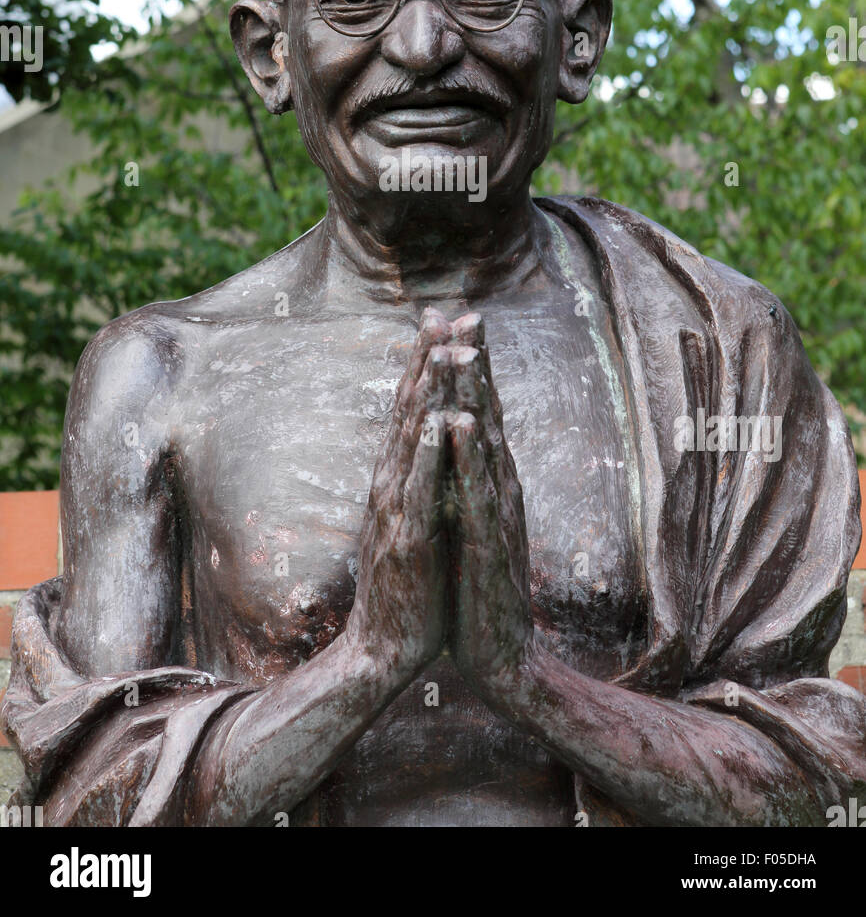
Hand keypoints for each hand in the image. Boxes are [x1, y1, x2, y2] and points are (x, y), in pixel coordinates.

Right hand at [343, 308, 451, 685]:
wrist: (384, 650)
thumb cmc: (406, 585)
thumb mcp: (411, 519)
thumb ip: (415, 478)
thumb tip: (426, 437)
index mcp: (397, 477)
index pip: (412, 407)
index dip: (427, 361)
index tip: (445, 317)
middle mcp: (391, 483)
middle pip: (409, 409)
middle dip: (428, 359)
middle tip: (443, 312)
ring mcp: (397, 509)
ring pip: (413, 439)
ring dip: (429, 391)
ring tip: (444, 348)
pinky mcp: (409, 539)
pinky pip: (422, 488)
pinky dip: (430, 451)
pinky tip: (441, 421)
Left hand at [446, 315, 536, 706]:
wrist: (499, 655)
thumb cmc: (478, 588)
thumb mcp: (469, 522)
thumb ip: (466, 481)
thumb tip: (453, 438)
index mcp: (489, 481)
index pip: (476, 412)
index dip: (464, 366)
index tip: (449, 320)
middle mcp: (499, 487)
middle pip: (487, 413)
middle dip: (474, 363)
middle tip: (466, 313)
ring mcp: (497, 513)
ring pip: (485, 443)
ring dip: (474, 395)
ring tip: (463, 351)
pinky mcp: (489, 543)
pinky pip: (476, 491)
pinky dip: (468, 455)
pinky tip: (460, 425)